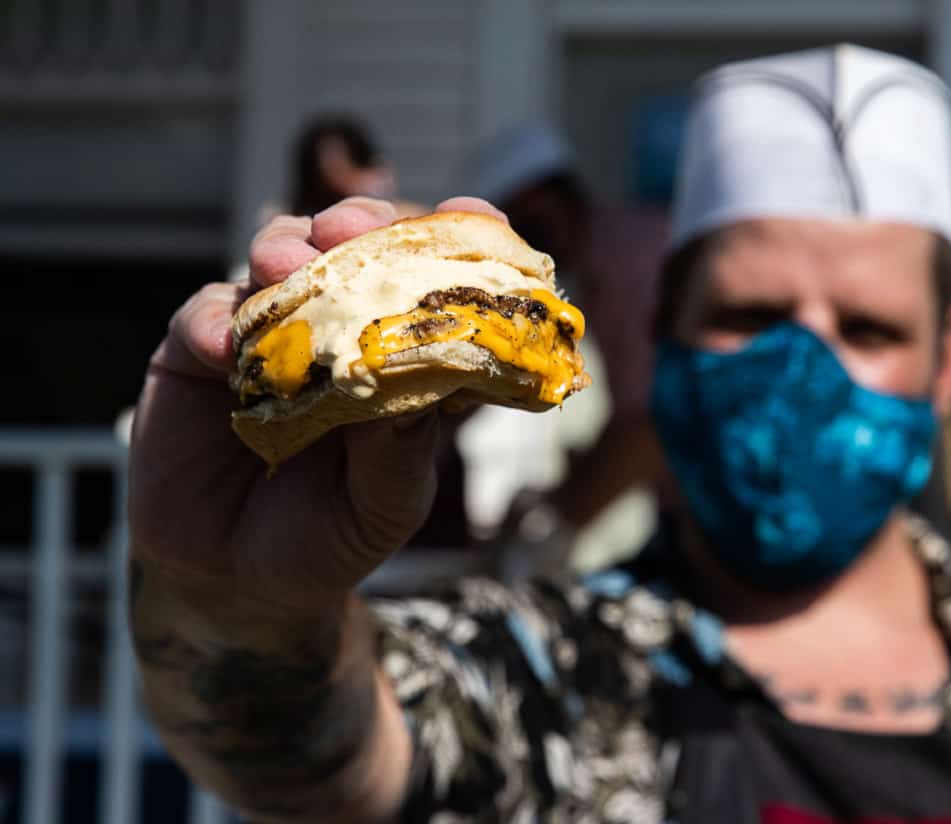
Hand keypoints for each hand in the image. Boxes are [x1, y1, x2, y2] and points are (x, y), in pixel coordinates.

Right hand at [129, 196, 507, 611]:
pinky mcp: (197, 351)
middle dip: (360, 227)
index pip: (436, 284)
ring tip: (286, 267)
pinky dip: (214, 321)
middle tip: (352, 229)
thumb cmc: (330, 537)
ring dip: (286, 251)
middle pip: (357, 250)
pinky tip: (223, 347)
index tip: (478, 216)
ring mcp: (269, 332)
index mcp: (400, 357)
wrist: (236, 580)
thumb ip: (401, 451)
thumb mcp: (383, 506)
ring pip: (279, 260)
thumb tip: (420, 387)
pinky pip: (203, 314)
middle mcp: (337, 329)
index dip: (459, 244)